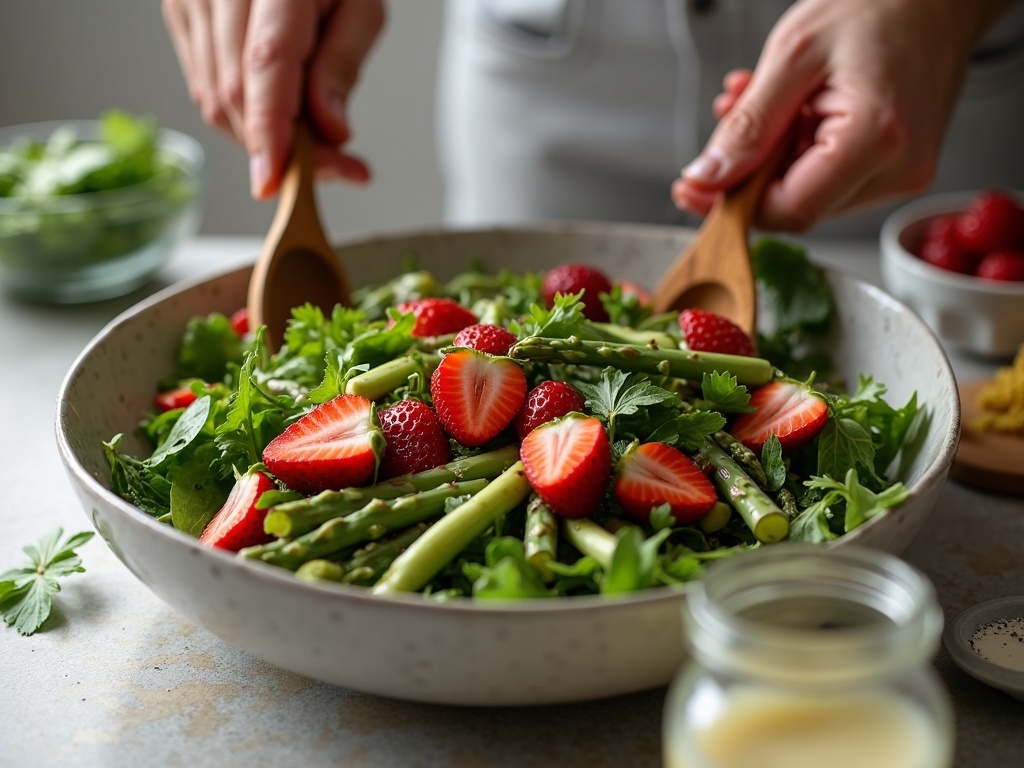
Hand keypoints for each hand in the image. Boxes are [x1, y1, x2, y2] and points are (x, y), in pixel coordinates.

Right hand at [163, 0, 384, 198]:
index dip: (270, 128)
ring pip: (215, 100)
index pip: (266, 62)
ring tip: (315, 138)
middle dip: (283, 147)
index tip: (276, 180)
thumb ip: (342, 67)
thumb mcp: (361, 7)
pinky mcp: (179, 15)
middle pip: (237, 93)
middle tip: (338, 166)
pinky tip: (278, 113)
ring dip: (264, 138)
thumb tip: (330, 132)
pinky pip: (204, 89)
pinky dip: (244, 117)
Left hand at [672, 0, 1015, 231]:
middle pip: (796, 207)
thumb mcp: (793, 55)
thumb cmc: (879, 4)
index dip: (733, 204)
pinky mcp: (897, 168)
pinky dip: (793, 150)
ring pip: (807, 195)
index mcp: (876, 138)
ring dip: (768, 158)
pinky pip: (828, 178)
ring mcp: (902, 172)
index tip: (695, 187)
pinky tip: (786, 111)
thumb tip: (708, 178)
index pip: (789, 210)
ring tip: (756, 102)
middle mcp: (898, 168)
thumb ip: (747, 126)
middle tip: (724, 124)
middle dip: (748, 174)